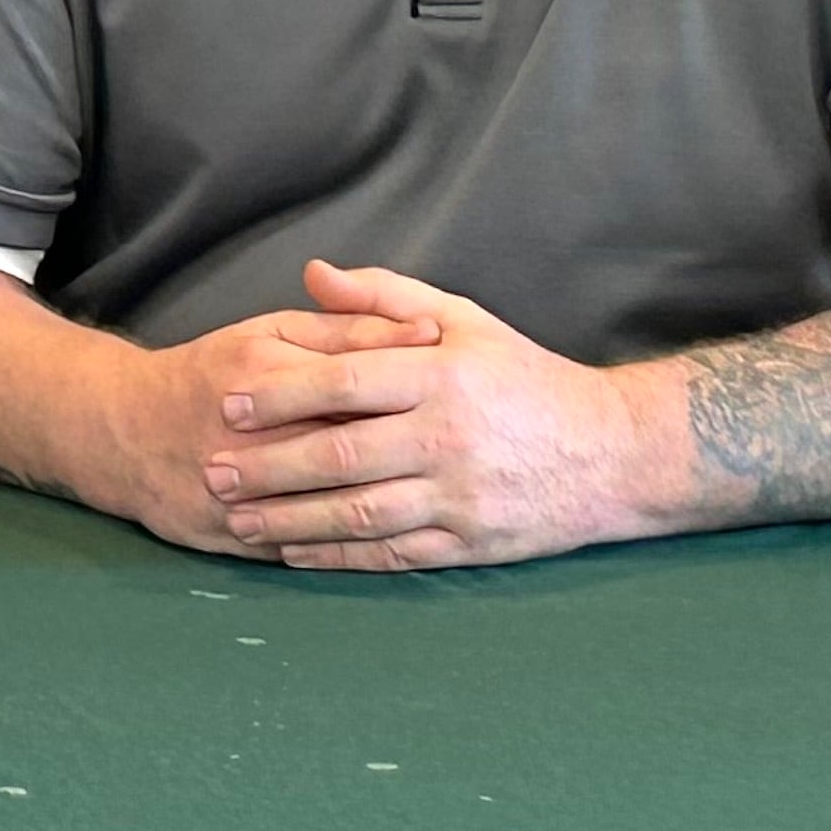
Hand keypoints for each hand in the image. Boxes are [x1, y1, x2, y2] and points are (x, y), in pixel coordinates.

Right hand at [86, 305, 439, 553]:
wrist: (123, 430)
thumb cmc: (212, 372)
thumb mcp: (272, 331)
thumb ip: (350, 327)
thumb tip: (430, 333)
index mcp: (264, 370)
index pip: (358, 384)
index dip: (416, 398)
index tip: (465, 405)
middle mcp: (249, 432)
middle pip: (349, 451)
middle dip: (410, 461)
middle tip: (464, 464)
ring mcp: (238, 490)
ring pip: (327, 508)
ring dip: (386, 511)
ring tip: (434, 506)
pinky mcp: (230, 535)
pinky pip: (301, 548)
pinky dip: (345, 551)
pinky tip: (389, 543)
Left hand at [197, 262, 661, 571]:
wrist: (616, 455)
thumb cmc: (528, 380)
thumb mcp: (465, 322)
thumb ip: (385, 297)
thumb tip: (313, 274)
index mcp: (441, 377)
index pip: (345, 383)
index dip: (280, 395)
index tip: (228, 404)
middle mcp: (448, 437)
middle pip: (341, 454)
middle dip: (269, 466)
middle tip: (213, 470)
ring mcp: (460, 496)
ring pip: (359, 513)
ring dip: (291, 518)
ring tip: (238, 518)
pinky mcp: (471, 544)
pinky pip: (391, 554)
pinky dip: (338, 556)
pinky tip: (294, 551)